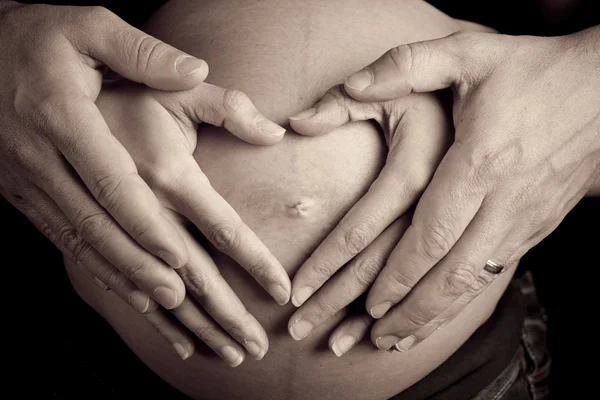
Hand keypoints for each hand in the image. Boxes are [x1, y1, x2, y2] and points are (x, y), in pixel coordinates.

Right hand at [0, 3, 285, 314]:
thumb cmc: (40, 37)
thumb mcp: (88, 26)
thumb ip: (145, 51)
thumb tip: (198, 70)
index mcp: (68, 116)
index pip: (115, 183)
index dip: (148, 226)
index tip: (182, 261)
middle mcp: (45, 156)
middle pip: (100, 226)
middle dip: (143, 269)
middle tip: (184, 303)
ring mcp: (28, 179)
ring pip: (80, 241)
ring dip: (122, 277)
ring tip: (164, 308)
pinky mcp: (22, 192)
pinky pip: (62, 238)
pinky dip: (95, 267)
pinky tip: (123, 287)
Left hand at [300, 27, 599, 350]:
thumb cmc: (532, 72)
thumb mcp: (468, 54)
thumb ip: (406, 65)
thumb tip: (350, 85)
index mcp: (480, 161)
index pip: (432, 233)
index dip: (399, 273)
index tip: (368, 301)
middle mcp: (504, 200)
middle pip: (451, 273)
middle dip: (409, 310)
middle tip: (370, 337)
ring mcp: (524, 218)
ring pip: (474, 284)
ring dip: (433, 316)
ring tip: (395, 339)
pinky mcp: (536, 226)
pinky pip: (493, 275)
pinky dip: (461, 303)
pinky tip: (437, 315)